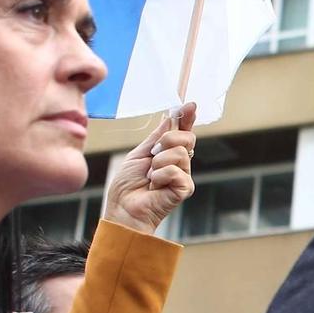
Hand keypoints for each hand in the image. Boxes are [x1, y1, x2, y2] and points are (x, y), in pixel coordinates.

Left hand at [103, 103, 196, 233]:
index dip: (187, 118)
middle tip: (153, 154)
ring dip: (158, 163)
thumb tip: (170, 117)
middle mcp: (180, 163)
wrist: (123, 208)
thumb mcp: (139, 153)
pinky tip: (155, 185)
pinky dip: (160, 176)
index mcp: (169, 153)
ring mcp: (184, 175)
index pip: (183, 131)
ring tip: (150, 176)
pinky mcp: (185, 188)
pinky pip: (175, 170)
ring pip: (179, 153)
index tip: (190, 105)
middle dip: (167, 140)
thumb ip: (156, 137)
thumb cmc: (128, 185)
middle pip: (187, 137)